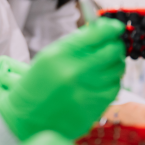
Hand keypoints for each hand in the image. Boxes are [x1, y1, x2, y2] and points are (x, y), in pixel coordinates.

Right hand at [0, 17, 125, 140]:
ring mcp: (86, 90)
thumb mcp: (49, 56)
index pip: (98, 34)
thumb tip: (102, 31)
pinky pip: (115, 87)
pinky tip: (102, 80)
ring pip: (117, 69)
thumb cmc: (38, 83)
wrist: (27, 117)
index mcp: (61, 54)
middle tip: (113, 45)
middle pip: (112, 51)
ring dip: (115, 63)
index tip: (115, 27)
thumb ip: (75, 43)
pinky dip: (112, 81)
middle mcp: (75, 71)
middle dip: (116, 45)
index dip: (111, 28)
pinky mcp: (94, 107)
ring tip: (105, 64)